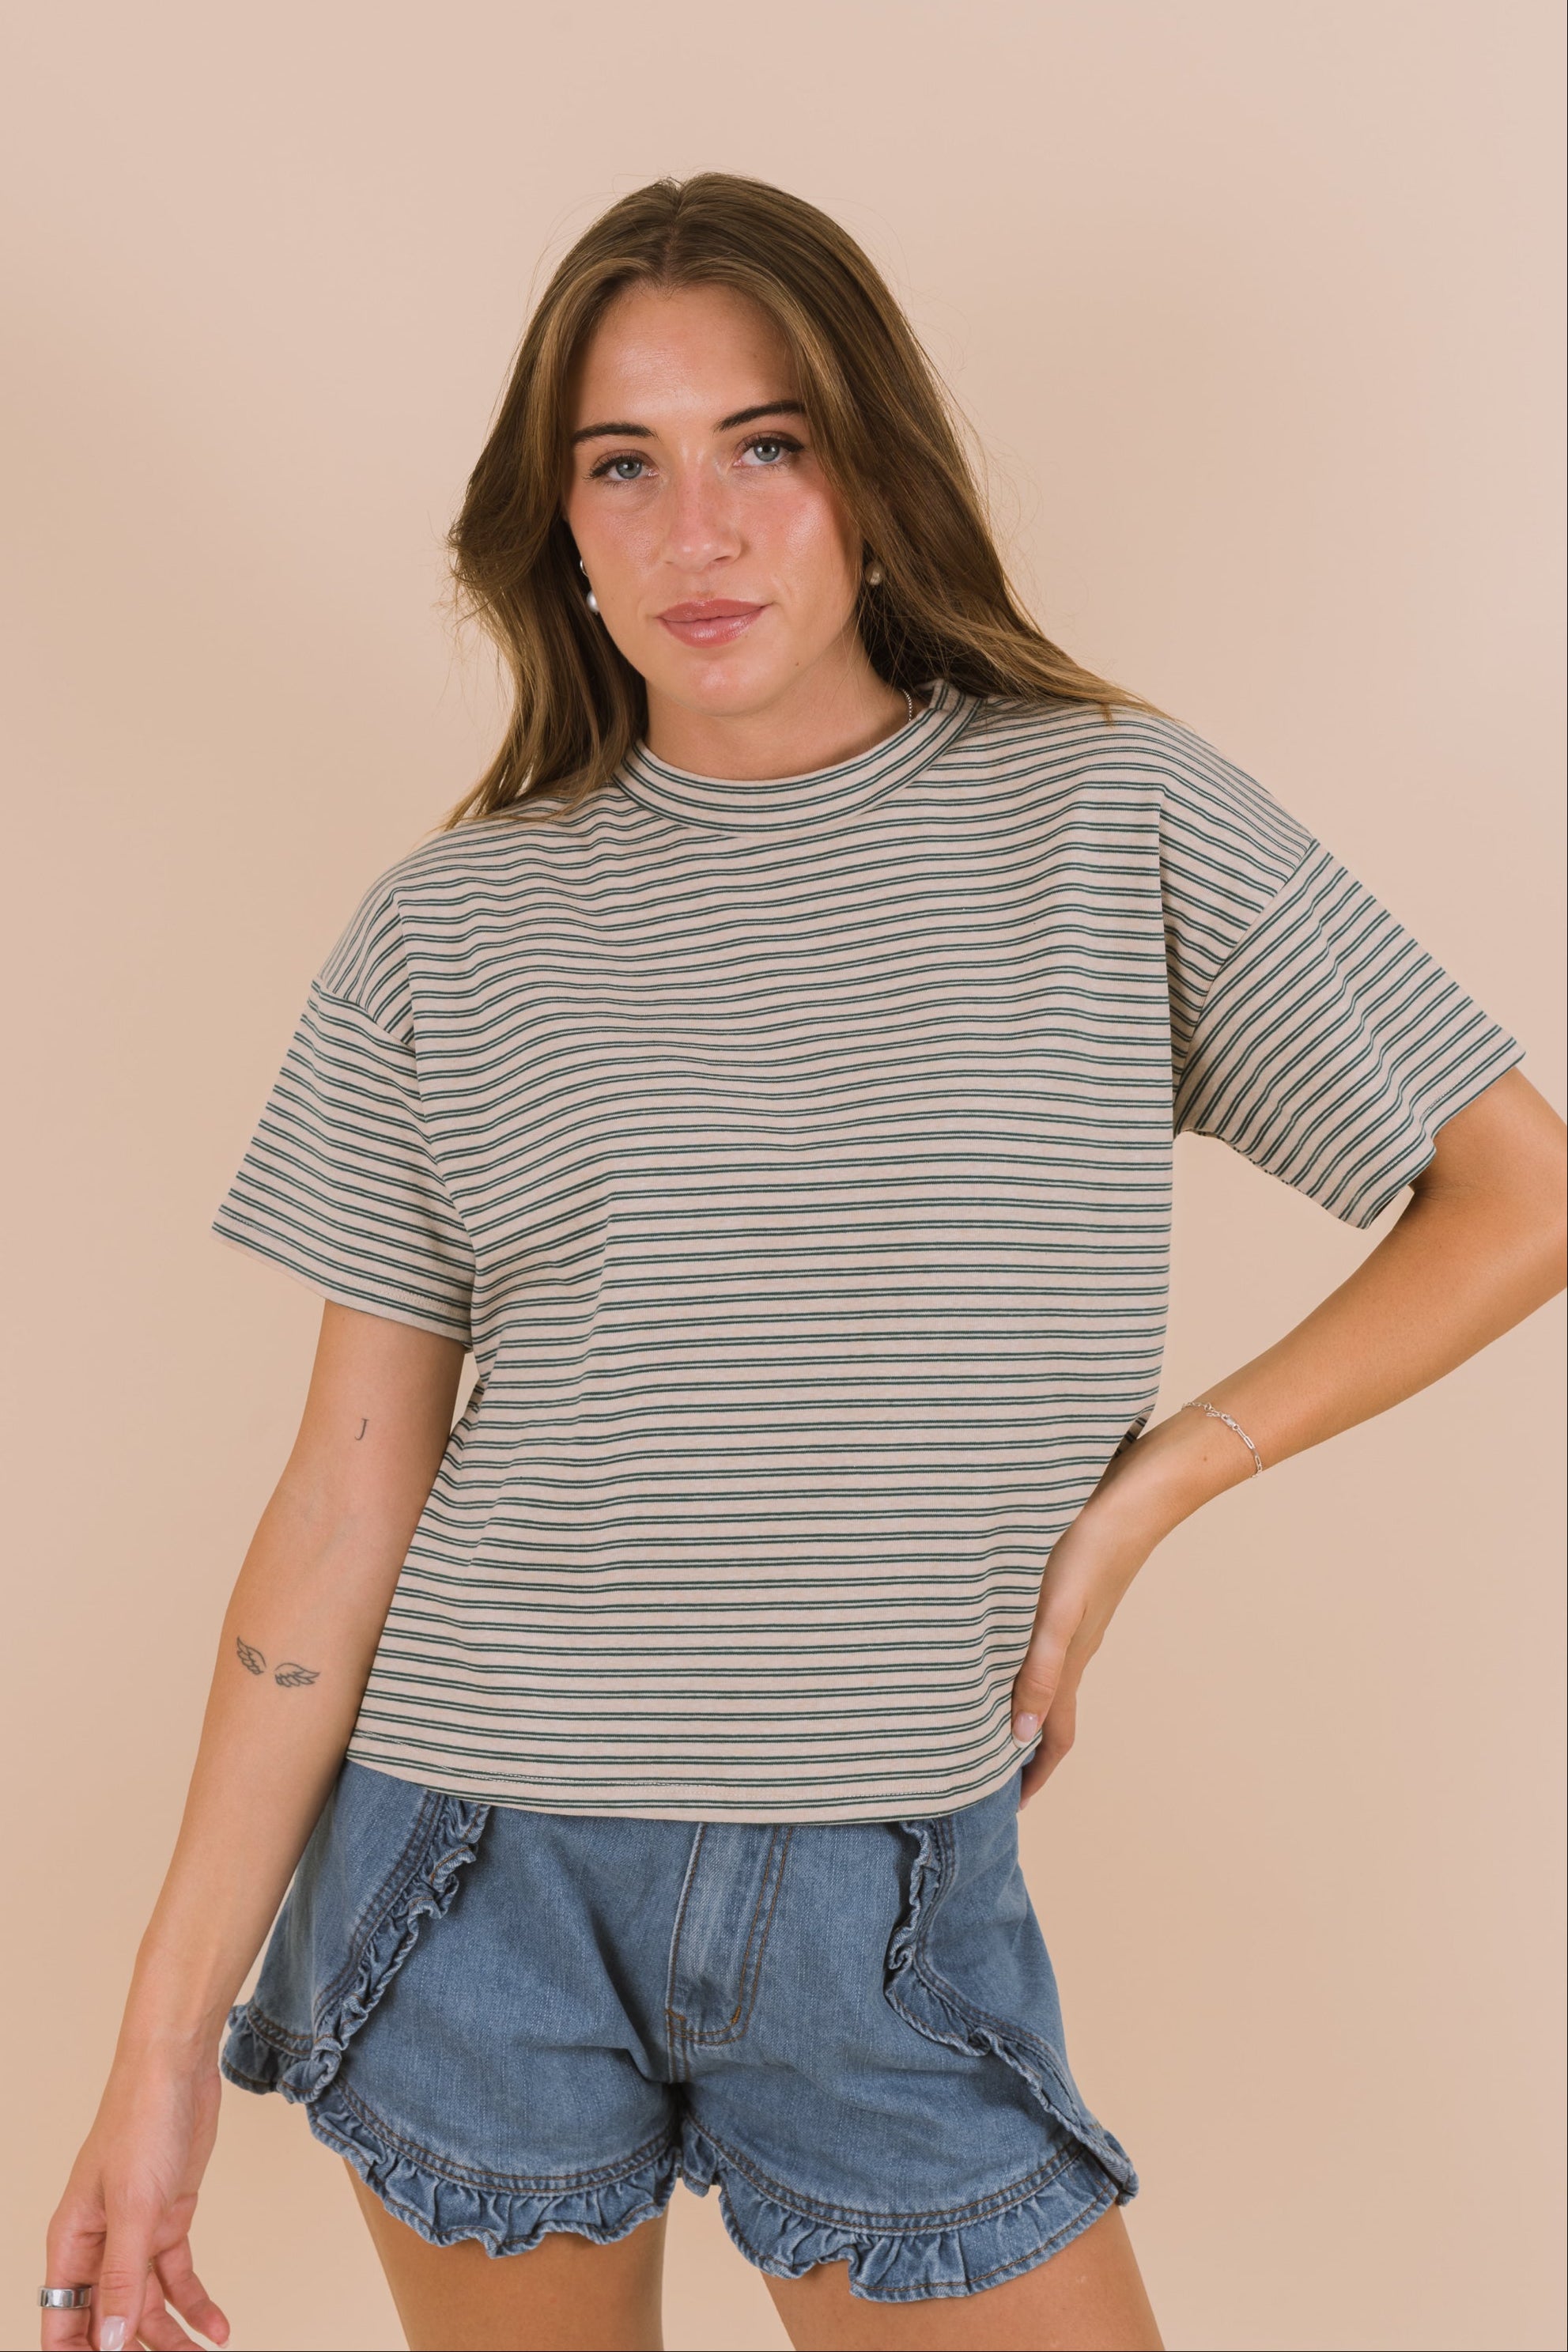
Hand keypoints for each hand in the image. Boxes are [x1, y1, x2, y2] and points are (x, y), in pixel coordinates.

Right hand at [43, 2057, 228, 2351]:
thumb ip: (124, 2277)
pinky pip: (177, 2275)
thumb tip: (112, 2341)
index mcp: (72, 2242)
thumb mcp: (134, 2205)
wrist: (178, 2068)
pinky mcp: (169, 2218)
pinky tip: (216, 2327)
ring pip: (147, 2305)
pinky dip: (196, 2304)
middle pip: (110, 2320)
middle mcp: (100, 2244)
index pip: (63, 2321)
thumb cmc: (141, 2120)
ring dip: (172, 2337)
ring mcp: (135, 2232)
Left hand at [1009, 1452, 1176, 1808]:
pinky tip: (1009, 1653)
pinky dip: (1027, 1671)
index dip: (1033, 1776)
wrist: (1134, 1497)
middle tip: (991, 1775)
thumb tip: (1019, 1735)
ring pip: (1048, 1684)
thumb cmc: (1091, 1549)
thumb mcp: (1055, 1613)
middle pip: (1051, 1718)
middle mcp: (1074, 1652)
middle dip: (1025, 1754)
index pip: (1053, 1738)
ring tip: (993, 1724)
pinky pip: (1047, 1652)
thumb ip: (1037, 1671)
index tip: (1011, 1809)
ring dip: (1025, 1712)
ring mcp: (1078, 1626)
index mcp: (1069, 1664)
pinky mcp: (1075, 1599)